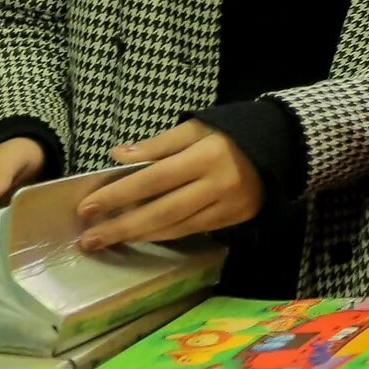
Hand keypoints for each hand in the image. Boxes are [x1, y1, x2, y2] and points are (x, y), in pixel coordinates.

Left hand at [77, 120, 263, 249]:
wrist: (281, 147)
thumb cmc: (229, 133)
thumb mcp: (195, 128)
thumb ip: (157, 145)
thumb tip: (117, 156)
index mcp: (205, 155)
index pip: (153, 179)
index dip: (119, 195)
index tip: (87, 207)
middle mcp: (217, 184)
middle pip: (162, 211)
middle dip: (122, 226)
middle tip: (89, 239)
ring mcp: (228, 205)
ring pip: (177, 226)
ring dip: (139, 234)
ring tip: (107, 240)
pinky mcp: (234, 218)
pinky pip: (192, 230)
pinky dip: (164, 234)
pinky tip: (142, 236)